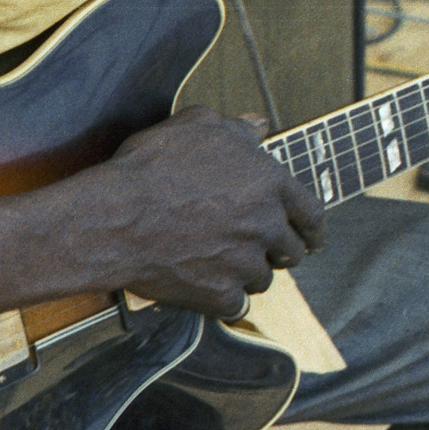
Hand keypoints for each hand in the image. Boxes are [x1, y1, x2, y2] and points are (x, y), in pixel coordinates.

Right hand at [87, 106, 326, 316]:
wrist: (116, 216)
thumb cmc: (152, 165)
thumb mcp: (196, 126)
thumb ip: (236, 127)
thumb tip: (260, 126)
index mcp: (268, 182)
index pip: (311, 212)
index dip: (312, 227)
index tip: (311, 238)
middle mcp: (265, 224)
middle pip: (292, 250)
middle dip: (281, 251)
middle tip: (264, 249)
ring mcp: (245, 263)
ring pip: (262, 278)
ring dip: (248, 272)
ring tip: (220, 261)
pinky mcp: (221, 295)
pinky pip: (235, 304)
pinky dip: (223, 298)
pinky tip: (203, 284)